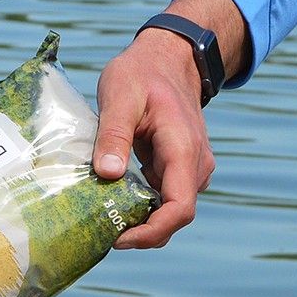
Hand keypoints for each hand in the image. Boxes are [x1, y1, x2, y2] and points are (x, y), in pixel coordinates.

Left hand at [93, 30, 214, 248]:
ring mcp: (190, 168)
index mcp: (183, 150)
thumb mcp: (121, 96)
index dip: (152, 231)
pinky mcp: (178, 168)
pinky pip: (163, 197)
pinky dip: (141, 207)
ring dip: (141, 221)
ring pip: (169, 210)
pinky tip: (112, 203)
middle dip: (142, 233)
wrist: (169, 58)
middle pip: (175, 216)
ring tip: (103, 220)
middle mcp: (195, 165)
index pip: (180, 208)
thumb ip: (114, 134)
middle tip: (102, 233)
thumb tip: (107, 174)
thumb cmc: (142, 73)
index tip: (119, 238)